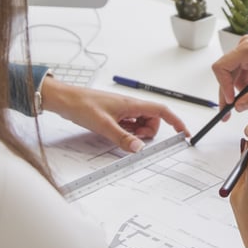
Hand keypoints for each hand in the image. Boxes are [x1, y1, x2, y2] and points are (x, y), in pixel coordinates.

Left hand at [39, 79, 187, 152]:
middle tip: (134, 139)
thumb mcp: (104, 125)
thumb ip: (122, 138)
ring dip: (136, 133)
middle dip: (148, 132)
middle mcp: (130, 106)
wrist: (64, 99)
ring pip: (140, 124)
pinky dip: (127, 132)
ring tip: (119, 135)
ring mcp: (122, 110)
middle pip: (152, 120)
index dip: (175, 122)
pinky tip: (114, 133)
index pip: (162, 111)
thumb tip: (139, 148)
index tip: (183, 133)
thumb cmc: (82, 105)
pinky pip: (129, 125)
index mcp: (132, 104)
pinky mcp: (114, 115)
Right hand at [211, 29, 247, 111]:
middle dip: (232, 95)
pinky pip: (246, 73)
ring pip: (238, 76)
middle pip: (228, 74)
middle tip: (229, 113)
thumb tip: (240, 106)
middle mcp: (245, 47)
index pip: (222, 67)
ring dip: (246, 92)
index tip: (231, 102)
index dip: (223, 86)